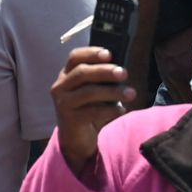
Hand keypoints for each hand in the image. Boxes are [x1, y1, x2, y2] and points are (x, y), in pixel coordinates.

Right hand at [50, 45, 132, 177]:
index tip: (110, 54)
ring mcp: (63, 103)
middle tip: (124, 73)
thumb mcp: (92, 90)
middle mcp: (60, 87)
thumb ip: (100, 79)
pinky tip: (122, 110)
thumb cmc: (88, 108)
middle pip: (82, 73)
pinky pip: (92, 112)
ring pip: (89, 92)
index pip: (74, 57)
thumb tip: (121, 70)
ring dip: (113, 92)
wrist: (76, 139)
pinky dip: (110, 110)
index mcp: (65, 75)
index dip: (91, 53)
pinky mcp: (70, 120)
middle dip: (105, 71)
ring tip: (131, 93)